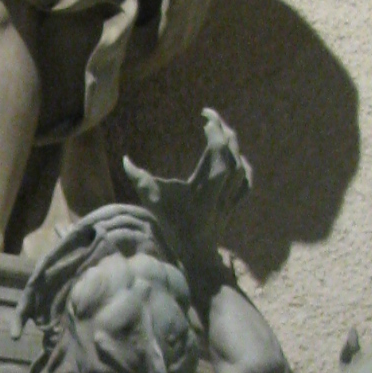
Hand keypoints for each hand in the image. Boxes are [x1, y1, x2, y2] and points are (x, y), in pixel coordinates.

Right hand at [123, 108, 250, 309]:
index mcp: (206, 184)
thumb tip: (125, 160)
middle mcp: (223, 188)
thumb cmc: (173, 227)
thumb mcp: (153, 202)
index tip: (205, 116)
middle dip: (223, 130)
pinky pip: (245, 180)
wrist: (196, 256)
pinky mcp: (234, 205)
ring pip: (241, 164)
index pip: (218, 148)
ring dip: (233, 144)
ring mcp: (231, 197)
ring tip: (222, 132)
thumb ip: (139, 179)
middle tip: (211, 117)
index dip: (214, 128)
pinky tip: (237, 159)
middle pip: (232, 151)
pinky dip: (243, 166)